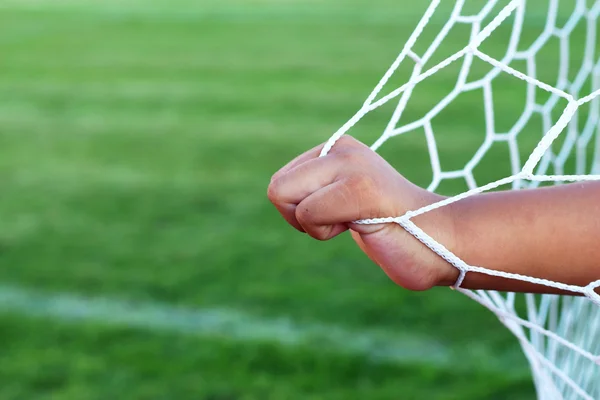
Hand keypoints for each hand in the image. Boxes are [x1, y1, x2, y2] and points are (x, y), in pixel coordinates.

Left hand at [267, 135, 459, 290]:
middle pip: (277, 189)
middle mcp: (341, 149)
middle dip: (298, 218)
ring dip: (315, 227)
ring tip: (356, 220)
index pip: (281, 182)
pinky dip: (326, 232)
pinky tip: (363, 225)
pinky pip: (308, 214)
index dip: (298, 211)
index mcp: (337, 148)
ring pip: (288, 201)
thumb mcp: (345, 199)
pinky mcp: (359, 187)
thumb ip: (317, 188)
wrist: (441, 243)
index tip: (337, 214)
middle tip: (340, 220)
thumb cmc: (392, 230)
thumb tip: (277, 192)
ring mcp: (351, 165)